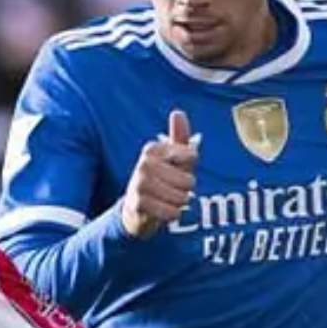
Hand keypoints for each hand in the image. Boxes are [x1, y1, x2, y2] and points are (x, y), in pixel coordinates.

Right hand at [120, 109, 197, 238]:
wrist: (134, 210)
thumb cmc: (160, 180)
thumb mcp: (172, 158)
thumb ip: (179, 137)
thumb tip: (177, 112)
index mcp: (153, 149)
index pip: (191, 157)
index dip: (190, 168)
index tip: (176, 170)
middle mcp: (144, 164)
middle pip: (189, 181)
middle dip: (185, 190)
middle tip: (171, 189)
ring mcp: (140, 184)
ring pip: (181, 198)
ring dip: (179, 203)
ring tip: (166, 200)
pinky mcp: (139, 204)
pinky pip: (172, 212)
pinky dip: (172, 215)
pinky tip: (161, 211)